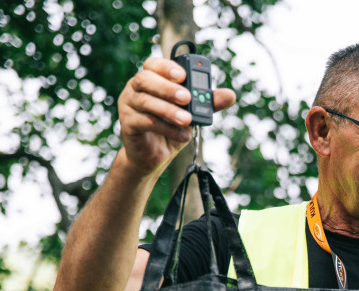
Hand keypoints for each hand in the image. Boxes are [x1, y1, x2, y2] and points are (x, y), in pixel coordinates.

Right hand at [116, 57, 235, 177]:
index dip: (167, 67)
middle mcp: (135, 89)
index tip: (184, 75)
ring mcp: (128, 105)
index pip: (153, 64)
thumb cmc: (171, 128)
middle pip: (145, 79)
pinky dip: (166, 128)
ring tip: (188, 120)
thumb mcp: (192, 113)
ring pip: (145, 101)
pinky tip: (181, 134)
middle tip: (187, 98)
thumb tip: (230, 95)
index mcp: (151, 80)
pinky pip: (145, 121)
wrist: (153, 156)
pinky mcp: (128, 124)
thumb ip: (207, 103)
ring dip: (169, 110)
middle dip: (167, 87)